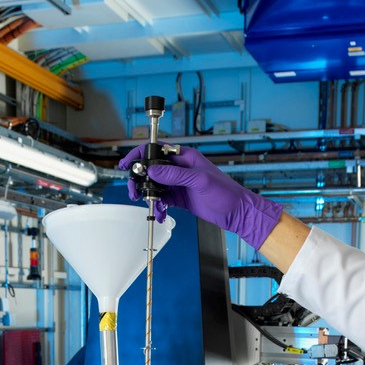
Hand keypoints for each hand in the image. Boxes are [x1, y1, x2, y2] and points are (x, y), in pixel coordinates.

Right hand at [117, 145, 282, 249]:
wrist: (237, 212)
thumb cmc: (226, 192)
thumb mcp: (200, 181)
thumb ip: (175, 175)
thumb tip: (152, 171)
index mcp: (185, 158)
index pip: (157, 151)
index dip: (140, 155)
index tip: (127, 164)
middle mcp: (180, 169)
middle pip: (152, 169)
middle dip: (140, 180)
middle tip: (134, 191)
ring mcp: (179, 184)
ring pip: (155, 185)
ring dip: (148, 195)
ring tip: (147, 204)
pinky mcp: (180, 198)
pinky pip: (163, 200)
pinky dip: (158, 206)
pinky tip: (160, 213)